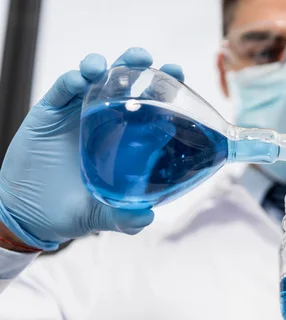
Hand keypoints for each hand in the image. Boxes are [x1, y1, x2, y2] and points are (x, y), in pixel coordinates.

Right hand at [0, 48, 184, 250]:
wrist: (29, 214)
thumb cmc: (74, 211)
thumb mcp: (101, 216)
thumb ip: (123, 219)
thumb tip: (147, 217)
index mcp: (126, 139)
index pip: (150, 107)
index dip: (165, 88)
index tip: (179, 74)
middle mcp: (106, 121)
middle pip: (125, 84)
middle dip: (137, 65)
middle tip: (145, 57)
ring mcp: (77, 114)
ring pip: (94, 79)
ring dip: (103, 66)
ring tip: (105, 67)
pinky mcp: (49, 113)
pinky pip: (62, 90)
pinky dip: (71, 80)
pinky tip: (80, 78)